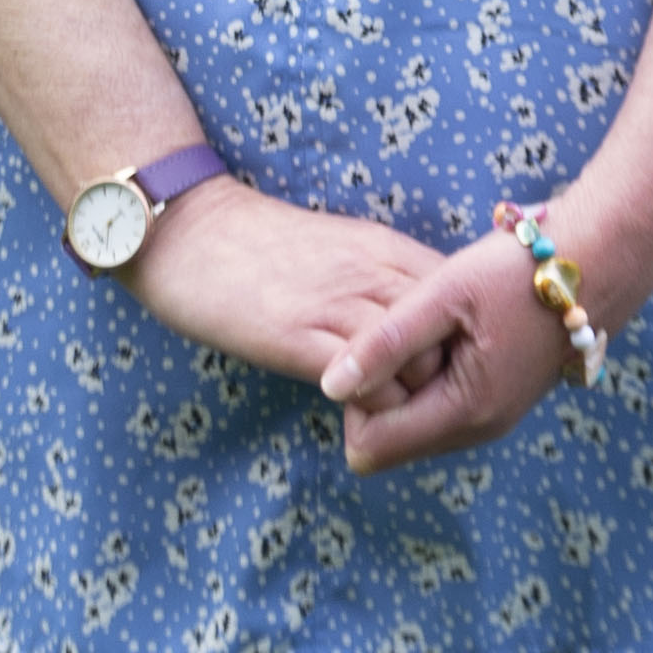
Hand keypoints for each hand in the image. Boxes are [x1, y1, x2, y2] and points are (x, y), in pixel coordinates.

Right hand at [126, 180, 450, 407]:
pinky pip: (366, 383)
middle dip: (449, 379)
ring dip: (414, 402)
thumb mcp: (341, 247)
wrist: (190, 229)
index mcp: (386, 250)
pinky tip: (358, 417)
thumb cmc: (261, 243)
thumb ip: (383, 277)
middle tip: (427, 408)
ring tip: (394, 422)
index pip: (461, 301)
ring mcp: (338, 307)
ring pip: (420, 365)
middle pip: (454, 337)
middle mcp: (374, 275)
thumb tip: (419, 320)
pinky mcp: (298, 338)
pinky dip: (374, 409)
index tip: (446, 370)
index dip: (462, 343)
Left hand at [324, 184, 652, 476]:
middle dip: (378, 395)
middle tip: (401, 332)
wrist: (598, 261)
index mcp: (464, 412)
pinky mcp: (500, 401)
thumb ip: (385, 342)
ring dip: (405, 384)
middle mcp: (479, 430)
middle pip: (390, 443)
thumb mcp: (444, 294)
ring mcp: (493, 419)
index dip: (354, 403)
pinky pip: (442, 408)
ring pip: (416, 426)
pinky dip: (430, 378)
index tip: (374, 349)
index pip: (371, 448)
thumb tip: (329, 386)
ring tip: (428, 327)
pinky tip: (448, 331)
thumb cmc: (519, 271)